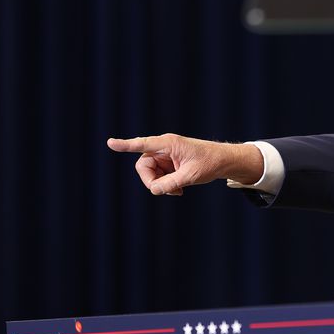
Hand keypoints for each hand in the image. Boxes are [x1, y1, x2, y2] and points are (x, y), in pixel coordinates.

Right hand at [106, 133, 263, 195]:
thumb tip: (154, 190)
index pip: (143, 144)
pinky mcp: (167, 163)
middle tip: (164, 191)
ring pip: (149, 172)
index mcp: (168, 143)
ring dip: (160, 184)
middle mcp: (163, 147)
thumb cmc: (209, 163)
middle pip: (143, 165)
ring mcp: (164, 156)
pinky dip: (165, 185)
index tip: (111, 143)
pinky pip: (158, 176)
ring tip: (178, 191)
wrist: (222, 161)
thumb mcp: (191, 176)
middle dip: (151, 180)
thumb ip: (171, 183)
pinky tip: (179, 190)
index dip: (126, 145)